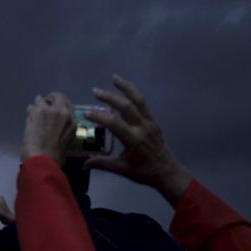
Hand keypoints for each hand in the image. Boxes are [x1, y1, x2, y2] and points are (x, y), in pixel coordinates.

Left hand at [21, 92, 75, 165]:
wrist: (43, 159)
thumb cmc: (55, 157)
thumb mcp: (66, 141)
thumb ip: (63, 129)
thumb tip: (56, 127)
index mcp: (72, 122)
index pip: (68, 104)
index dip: (59, 104)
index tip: (53, 107)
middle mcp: (63, 113)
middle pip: (57, 96)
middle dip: (49, 99)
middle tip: (42, 106)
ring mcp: (50, 110)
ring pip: (40, 99)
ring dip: (37, 106)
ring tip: (34, 115)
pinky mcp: (37, 112)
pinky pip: (31, 106)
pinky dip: (29, 113)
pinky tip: (28, 121)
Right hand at [84, 74, 191, 206]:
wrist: (166, 171)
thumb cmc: (142, 172)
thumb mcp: (121, 169)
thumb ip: (101, 164)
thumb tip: (84, 164)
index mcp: (133, 140)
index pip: (114, 123)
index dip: (99, 117)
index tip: (86, 113)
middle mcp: (142, 128)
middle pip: (126, 106)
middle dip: (110, 97)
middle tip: (95, 91)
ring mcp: (150, 122)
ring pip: (138, 100)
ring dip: (126, 88)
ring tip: (114, 78)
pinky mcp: (154, 121)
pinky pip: (144, 104)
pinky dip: (134, 94)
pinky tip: (125, 89)